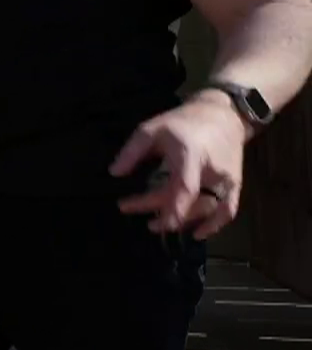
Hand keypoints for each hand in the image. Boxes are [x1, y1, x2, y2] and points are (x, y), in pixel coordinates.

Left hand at [112, 94, 248, 237]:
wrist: (224, 115)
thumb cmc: (183, 122)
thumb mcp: (151, 129)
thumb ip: (132, 151)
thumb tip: (114, 173)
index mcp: (190, 155)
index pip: (183, 186)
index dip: (165, 205)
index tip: (139, 212)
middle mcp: (211, 171)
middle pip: (188, 201)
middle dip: (158, 211)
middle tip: (127, 208)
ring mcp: (226, 180)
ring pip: (205, 209)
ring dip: (181, 221)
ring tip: (152, 224)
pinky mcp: (235, 185)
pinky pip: (228, 211)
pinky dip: (214, 225)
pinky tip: (197, 234)